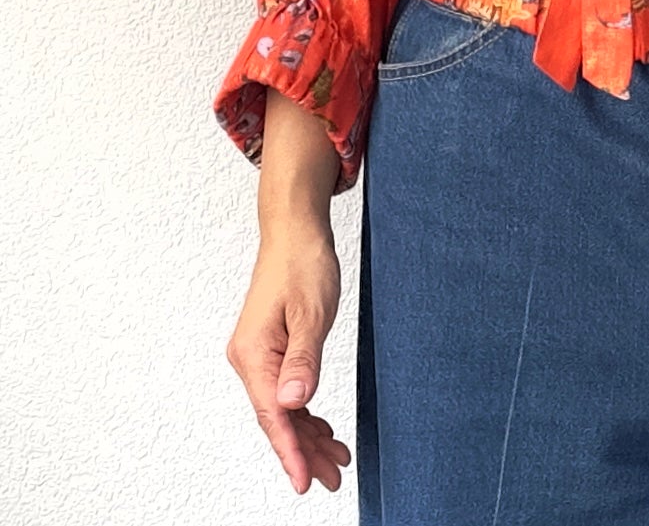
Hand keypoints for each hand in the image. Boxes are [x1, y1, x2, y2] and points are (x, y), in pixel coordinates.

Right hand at [225, 222, 349, 493]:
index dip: (290, 451)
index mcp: (253, 354)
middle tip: (333, 475)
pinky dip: (304, 412)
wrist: (294, 232)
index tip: (305, 480)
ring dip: (307, 434)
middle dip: (305, 451)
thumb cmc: (302, 263)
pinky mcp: (271, 349)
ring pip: (283, 409)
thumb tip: (293, 402)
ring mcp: (259, 356)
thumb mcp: (311, 311)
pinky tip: (321, 427)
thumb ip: (303, 359)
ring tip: (335, 458)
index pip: (272, 415)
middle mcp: (250, 360)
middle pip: (277, 418)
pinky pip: (285, 392)